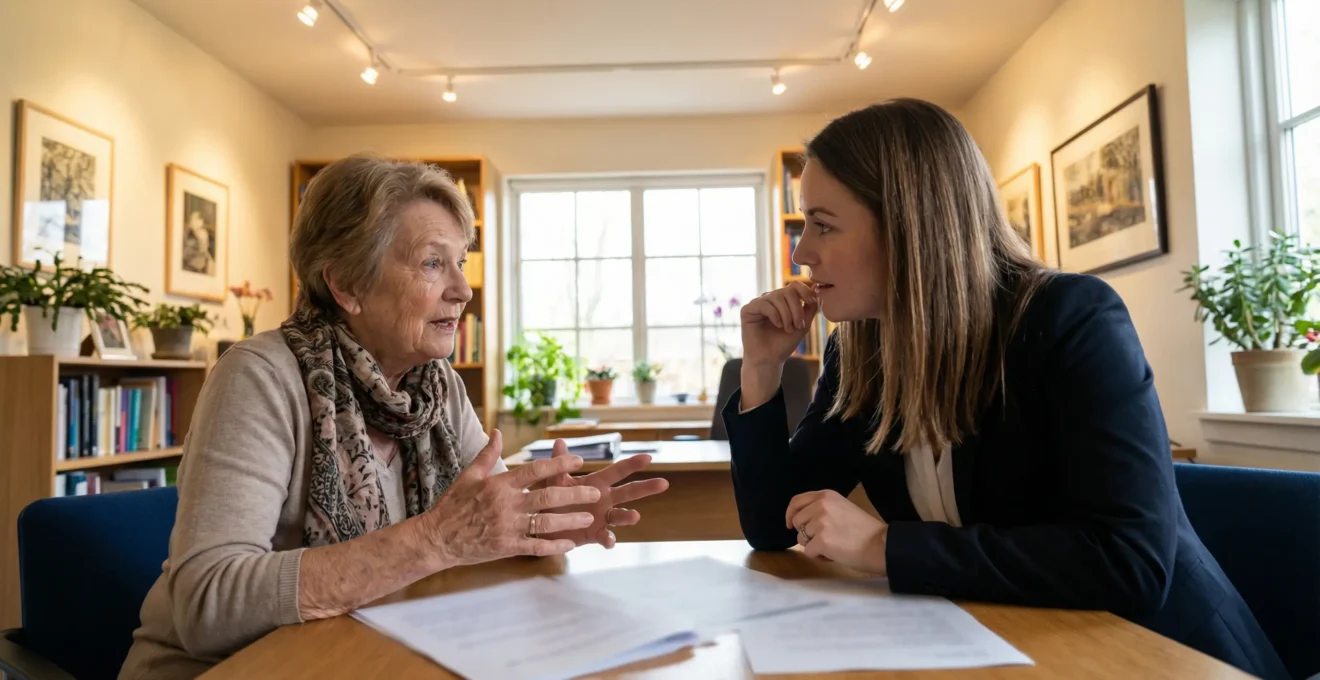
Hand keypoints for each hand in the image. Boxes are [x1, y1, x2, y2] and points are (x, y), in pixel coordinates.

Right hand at [425, 430, 602, 566]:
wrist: (437, 537)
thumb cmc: (452, 505)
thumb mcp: (469, 476)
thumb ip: (487, 455)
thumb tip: (497, 432)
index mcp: (500, 485)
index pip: (535, 471)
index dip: (559, 465)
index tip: (578, 461)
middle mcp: (507, 505)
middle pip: (547, 497)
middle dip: (574, 494)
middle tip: (595, 492)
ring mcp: (507, 528)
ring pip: (545, 523)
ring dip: (569, 521)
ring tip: (589, 517)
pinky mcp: (506, 547)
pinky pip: (535, 547)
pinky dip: (553, 546)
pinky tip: (570, 544)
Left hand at [542, 439, 670, 547]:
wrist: (543, 524)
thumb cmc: (553, 498)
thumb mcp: (555, 480)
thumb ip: (559, 463)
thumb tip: (559, 441)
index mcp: (597, 483)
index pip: (618, 471)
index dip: (632, 464)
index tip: (648, 457)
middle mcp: (605, 500)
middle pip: (629, 492)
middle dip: (646, 487)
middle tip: (663, 483)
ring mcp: (602, 518)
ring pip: (621, 516)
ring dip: (629, 516)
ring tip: (636, 516)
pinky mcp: (596, 534)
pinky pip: (606, 537)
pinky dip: (609, 539)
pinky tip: (610, 541)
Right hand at [740, 281, 818, 367]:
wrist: (769, 360)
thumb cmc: (784, 343)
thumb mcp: (803, 324)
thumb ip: (810, 307)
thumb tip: (816, 289)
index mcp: (782, 301)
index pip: (794, 286)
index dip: (805, 291)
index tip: (812, 302)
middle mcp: (769, 299)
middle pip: (788, 291)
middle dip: (796, 308)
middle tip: (798, 325)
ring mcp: (758, 303)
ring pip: (777, 297)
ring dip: (787, 314)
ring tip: (788, 329)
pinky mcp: (747, 310)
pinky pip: (764, 304)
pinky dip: (774, 315)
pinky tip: (777, 325)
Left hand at [786, 489, 888, 574]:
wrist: (881, 544)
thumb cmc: (865, 530)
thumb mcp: (842, 508)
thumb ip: (823, 509)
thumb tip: (803, 521)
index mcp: (826, 495)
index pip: (797, 501)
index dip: (790, 514)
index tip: (790, 525)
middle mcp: (820, 505)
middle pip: (797, 522)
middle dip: (806, 534)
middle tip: (825, 540)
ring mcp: (819, 523)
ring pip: (801, 539)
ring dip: (814, 546)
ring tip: (833, 547)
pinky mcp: (821, 540)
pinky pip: (809, 552)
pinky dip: (819, 557)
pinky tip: (835, 554)